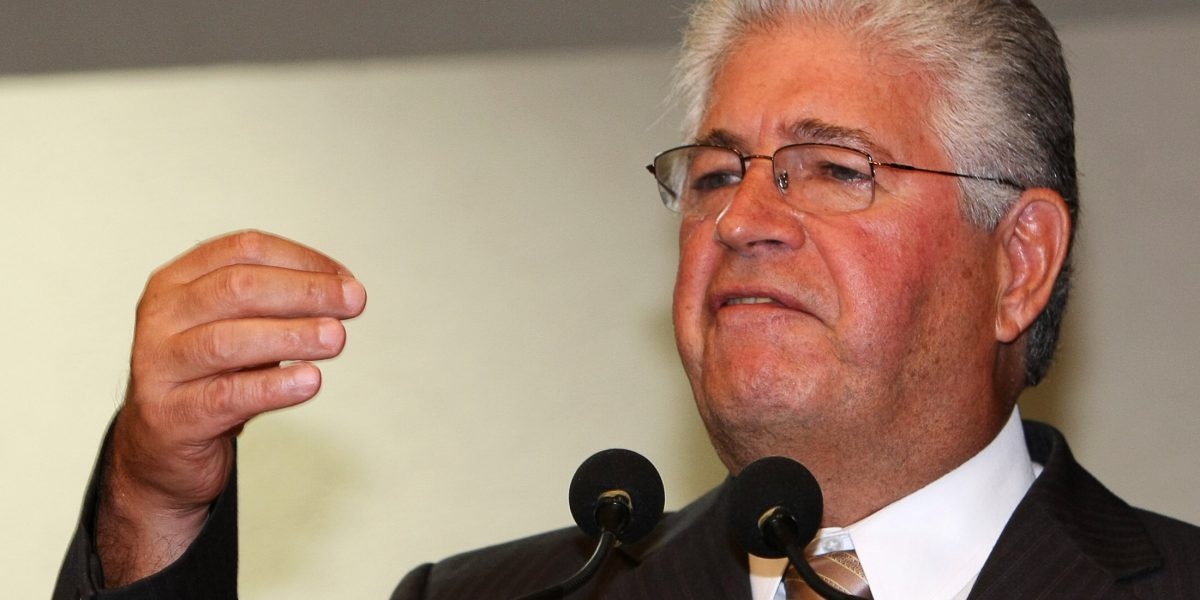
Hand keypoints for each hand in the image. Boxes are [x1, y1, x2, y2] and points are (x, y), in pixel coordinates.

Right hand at [96, 230, 366, 585]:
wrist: (162, 444)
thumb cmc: (208, 375)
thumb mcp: (239, 327)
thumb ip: (279, 306)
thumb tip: (342, 293)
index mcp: (176, 282)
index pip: (243, 250)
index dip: (301, 259)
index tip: (345, 278)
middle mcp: (161, 318)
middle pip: (237, 288)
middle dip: (304, 292)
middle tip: (353, 302)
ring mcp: (158, 367)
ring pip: (227, 341)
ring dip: (291, 335)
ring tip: (335, 338)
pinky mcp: (171, 415)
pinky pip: (227, 396)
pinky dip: (273, 386)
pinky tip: (308, 381)